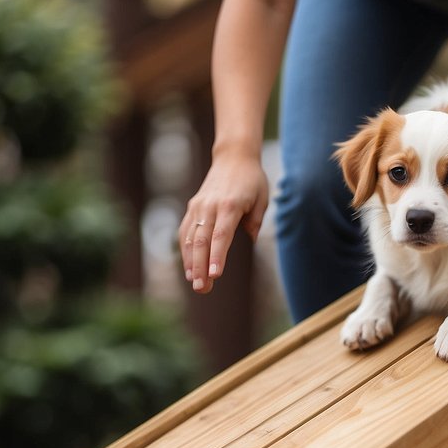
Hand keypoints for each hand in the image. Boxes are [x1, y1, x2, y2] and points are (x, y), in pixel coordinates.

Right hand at [180, 149, 268, 293]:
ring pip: (191, 238)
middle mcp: (210, 206)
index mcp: (229, 205)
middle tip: (202, 289)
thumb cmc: (252, 180)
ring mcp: (199, 207)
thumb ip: (255, 220)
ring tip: (195, 283)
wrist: (233, 158)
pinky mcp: (193, 207)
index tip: (215, 275)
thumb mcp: (261, 198)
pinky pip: (186, 231)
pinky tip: (189, 267)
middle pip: (202, 241)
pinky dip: (186, 250)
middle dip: (201, 267)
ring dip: (191, 263)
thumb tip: (250, 239)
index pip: (221, 236)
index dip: (217, 257)